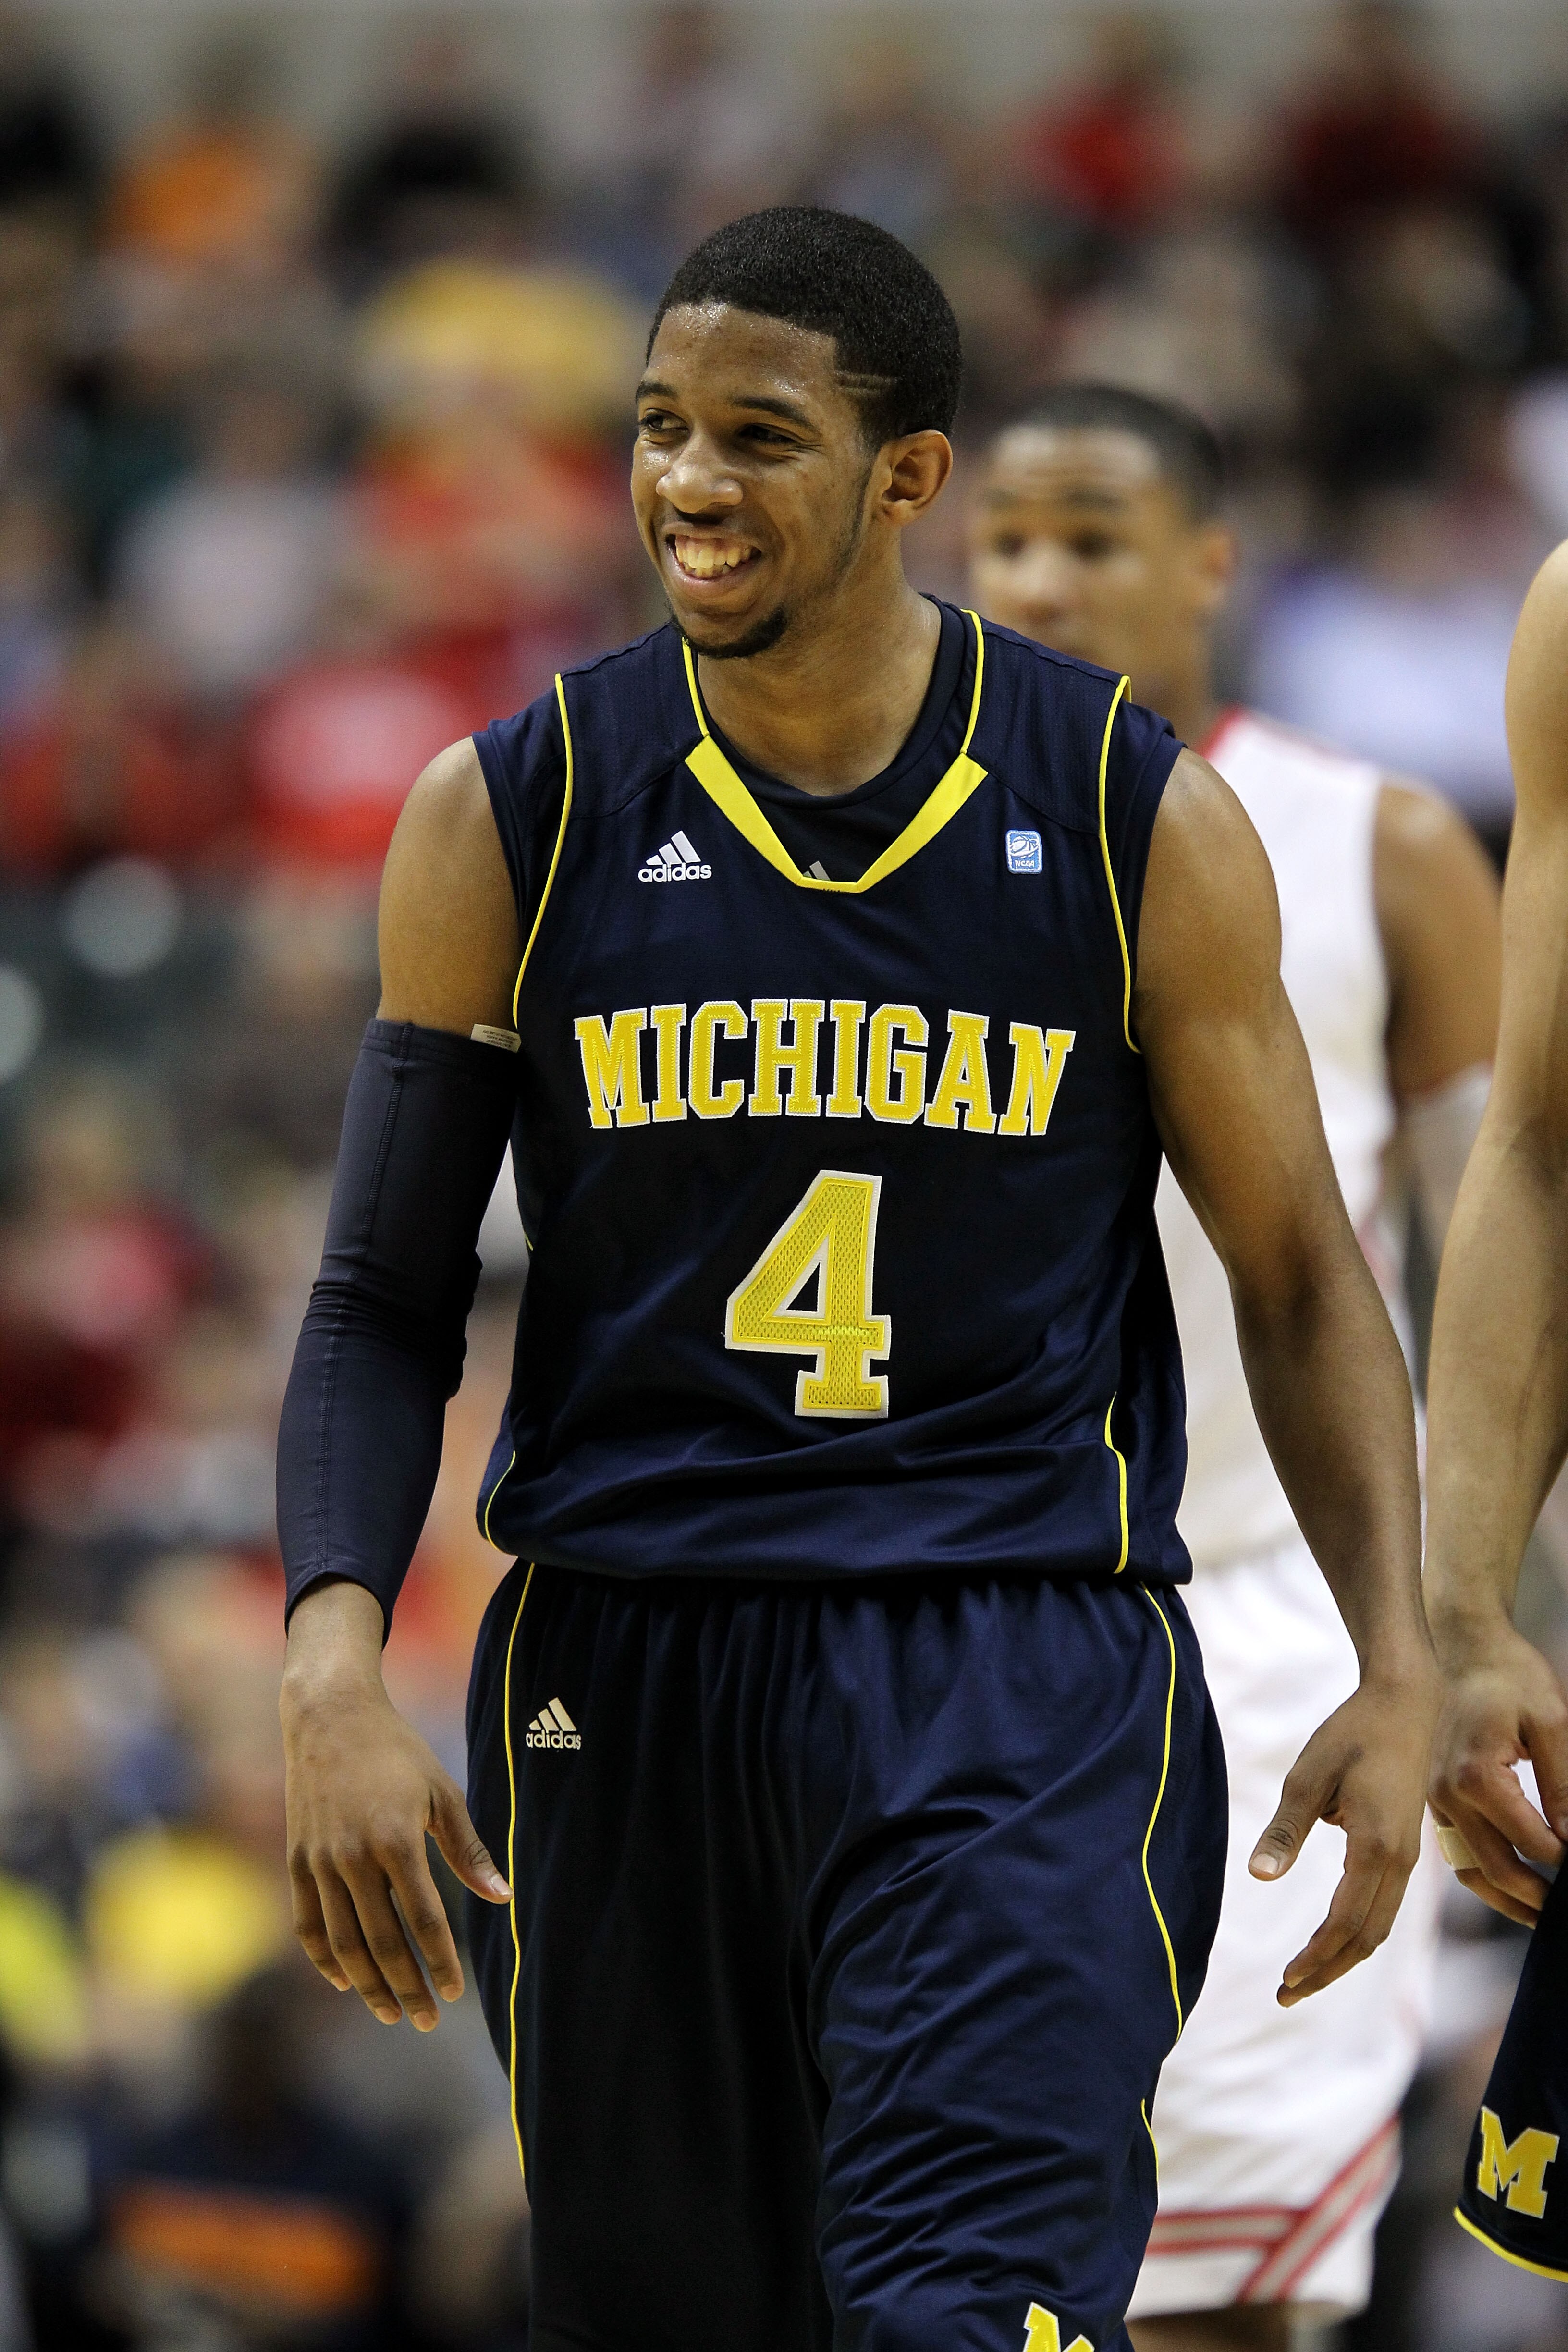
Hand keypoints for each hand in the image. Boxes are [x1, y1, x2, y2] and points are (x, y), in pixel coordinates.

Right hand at [281, 1582, 509, 2028]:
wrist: (330, 1717)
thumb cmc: (397, 1752)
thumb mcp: (441, 1793)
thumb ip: (468, 1849)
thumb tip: (502, 1897)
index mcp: (395, 1840)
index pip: (423, 1919)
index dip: (440, 1961)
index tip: (455, 1994)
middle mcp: (352, 1858)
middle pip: (381, 1942)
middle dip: (405, 1988)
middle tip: (426, 2021)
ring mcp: (319, 1861)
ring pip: (343, 1942)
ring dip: (368, 1984)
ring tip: (391, 2014)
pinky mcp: (296, 1860)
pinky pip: (307, 1923)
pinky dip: (324, 1959)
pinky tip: (345, 1982)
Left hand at [1250, 1662, 1438, 2006]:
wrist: (1405, 1703)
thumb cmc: (1352, 1734)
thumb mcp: (1309, 1776)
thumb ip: (1285, 1829)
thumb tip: (1259, 1876)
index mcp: (1375, 1847)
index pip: (1345, 1923)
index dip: (1315, 1957)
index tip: (1284, 1980)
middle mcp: (1399, 1861)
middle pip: (1365, 1938)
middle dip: (1327, 1971)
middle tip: (1286, 1994)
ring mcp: (1407, 1857)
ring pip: (1378, 1926)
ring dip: (1343, 1956)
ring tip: (1303, 1977)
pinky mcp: (1405, 1848)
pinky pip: (1383, 1906)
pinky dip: (1357, 1932)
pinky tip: (1331, 1938)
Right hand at [1428, 1614, 1567, 1926]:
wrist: (1461, 1646)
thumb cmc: (1510, 1677)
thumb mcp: (1553, 1723)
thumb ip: (1564, 1786)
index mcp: (1476, 1777)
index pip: (1530, 1842)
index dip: (1566, 1862)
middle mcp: (1446, 1794)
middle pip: (1495, 1868)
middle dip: (1537, 1897)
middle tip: (1565, 1915)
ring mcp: (1433, 1798)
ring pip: (1468, 1869)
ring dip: (1506, 1898)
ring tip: (1541, 1915)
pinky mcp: (1431, 1797)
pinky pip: (1455, 1850)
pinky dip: (1483, 1875)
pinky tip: (1510, 1884)